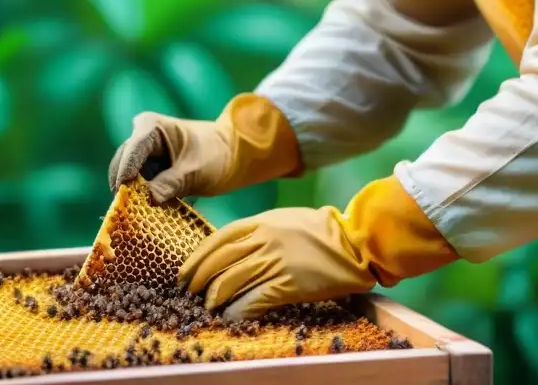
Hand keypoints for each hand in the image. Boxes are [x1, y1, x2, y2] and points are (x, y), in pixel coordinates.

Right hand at [107, 93, 302, 203]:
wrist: (231, 154)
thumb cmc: (216, 155)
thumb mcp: (194, 171)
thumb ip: (170, 184)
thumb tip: (147, 200)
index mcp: (151, 127)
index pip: (131, 151)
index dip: (124, 174)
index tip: (122, 195)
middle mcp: (141, 137)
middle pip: (123, 165)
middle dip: (125, 189)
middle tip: (124, 215)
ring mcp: (143, 154)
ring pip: (128, 178)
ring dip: (132, 197)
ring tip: (134, 219)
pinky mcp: (148, 169)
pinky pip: (138, 186)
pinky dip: (141, 199)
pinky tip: (143, 216)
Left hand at [178, 174, 460, 320]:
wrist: (352, 242)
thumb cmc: (319, 231)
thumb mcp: (282, 220)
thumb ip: (257, 231)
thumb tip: (232, 248)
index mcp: (260, 222)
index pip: (218, 240)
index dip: (198, 257)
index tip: (185, 271)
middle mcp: (263, 240)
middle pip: (220, 261)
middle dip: (200, 279)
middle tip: (190, 293)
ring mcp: (274, 261)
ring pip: (232, 281)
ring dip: (216, 297)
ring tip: (208, 307)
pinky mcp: (287, 284)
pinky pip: (254, 299)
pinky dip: (239, 310)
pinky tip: (231, 317)